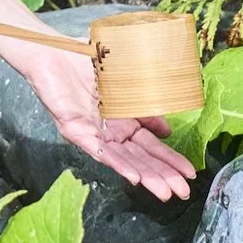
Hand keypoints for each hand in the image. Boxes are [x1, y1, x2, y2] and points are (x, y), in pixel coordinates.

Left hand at [20, 47, 194, 202]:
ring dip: (145, 176)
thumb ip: (144, 108)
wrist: (52, 50)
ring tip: (165, 192)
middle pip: (140, 158)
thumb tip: (167, 131)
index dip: (170, 160)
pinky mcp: (74, 130)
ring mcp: (92, 133)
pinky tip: (134, 177)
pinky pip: (97, 151)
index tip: (190, 173)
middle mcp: (108, 132)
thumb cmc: (85, 63)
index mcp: (122, 122)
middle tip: (183, 192)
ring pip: (122, 160)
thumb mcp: (125, 84)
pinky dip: (117, 164)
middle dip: (162, 176)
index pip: (150, 146)